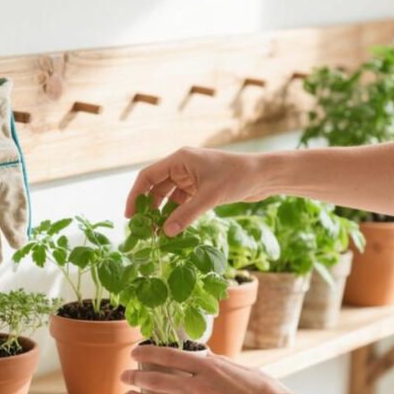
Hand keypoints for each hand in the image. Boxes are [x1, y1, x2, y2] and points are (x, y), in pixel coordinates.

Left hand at [120, 345, 286, 393]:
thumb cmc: (265, 391)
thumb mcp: (240, 368)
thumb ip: (218, 363)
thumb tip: (203, 355)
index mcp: (208, 368)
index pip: (168, 356)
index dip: (146, 354)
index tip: (134, 353)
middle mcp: (198, 387)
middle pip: (156, 380)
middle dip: (135, 378)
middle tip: (124, 377)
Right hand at [124, 147, 266, 235]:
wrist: (264, 175)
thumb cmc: (238, 177)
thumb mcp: (210, 196)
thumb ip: (187, 214)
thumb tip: (166, 232)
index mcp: (180, 159)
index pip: (148, 176)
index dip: (135, 195)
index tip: (130, 216)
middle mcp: (182, 166)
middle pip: (155, 188)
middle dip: (148, 208)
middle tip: (143, 230)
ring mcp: (191, 177)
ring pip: (168, 197)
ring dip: (162, 214)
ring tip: (157, 233)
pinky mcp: (201, 188)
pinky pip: (181, 202)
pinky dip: (176, 215)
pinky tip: (173, 229)